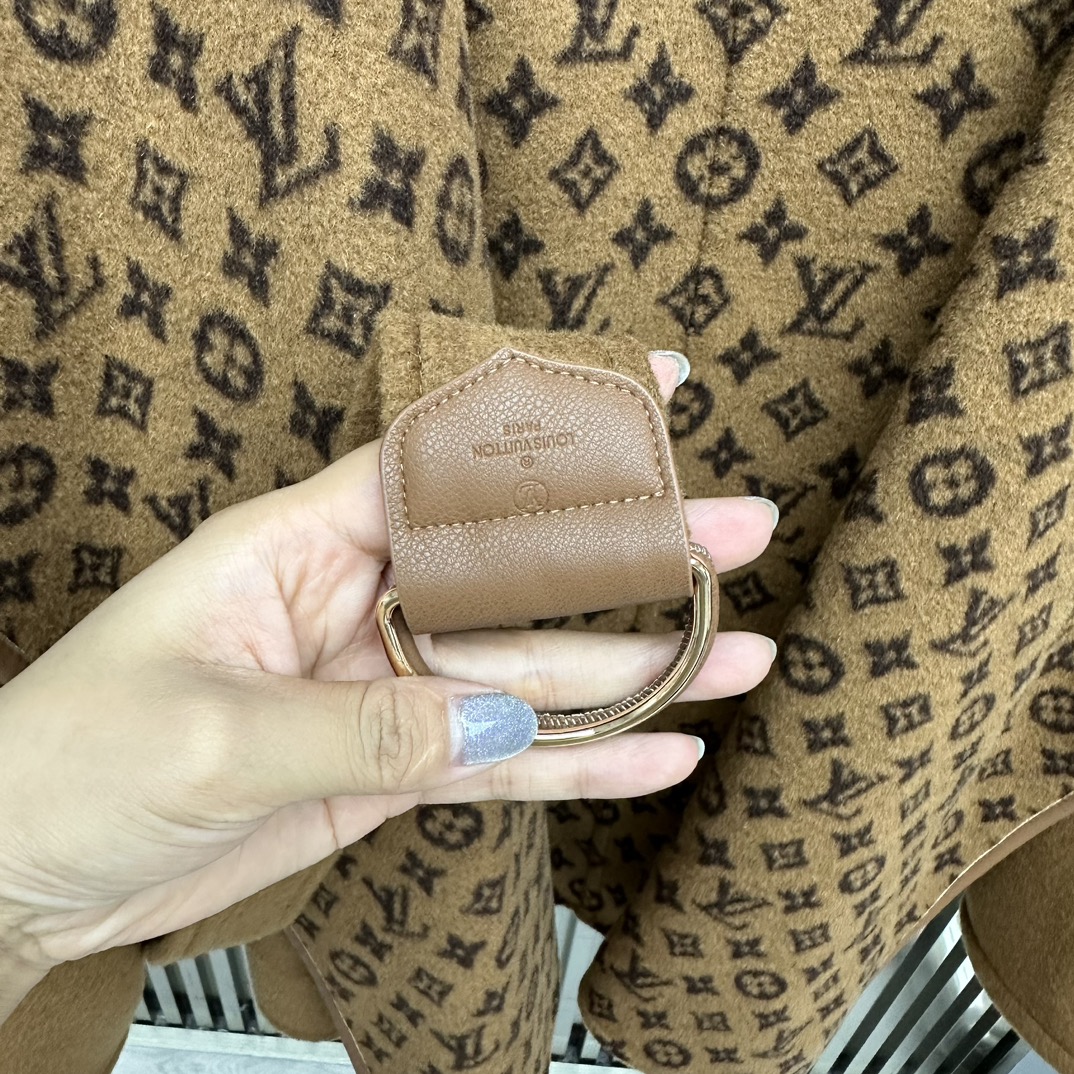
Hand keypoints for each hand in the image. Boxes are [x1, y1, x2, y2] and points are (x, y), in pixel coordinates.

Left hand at [0, 353, 776, 978]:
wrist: (24, 871)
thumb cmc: (69, 764)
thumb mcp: (212, 734)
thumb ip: (368, 730)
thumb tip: (502, 723)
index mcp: (301, 543)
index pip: (443, 462)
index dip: (550, 423)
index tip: (649, 387)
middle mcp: (360, 601)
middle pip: (517, 572)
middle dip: (631, 556)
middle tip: (736, 536)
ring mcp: (387, 689)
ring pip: (529, 674)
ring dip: (632, 671)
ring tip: (735, 659)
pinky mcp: (394, 767)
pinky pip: (503, 764)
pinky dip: (579, 766)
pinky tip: (656, 756)